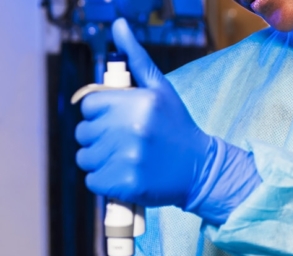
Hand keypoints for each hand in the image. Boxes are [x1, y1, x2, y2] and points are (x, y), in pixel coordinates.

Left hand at [75, 18, 211, 207]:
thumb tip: (119, 26)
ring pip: (85, 158)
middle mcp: (132, 130)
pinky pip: (93, 181)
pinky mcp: (126, 184)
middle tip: (125, 143)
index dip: (100, 114)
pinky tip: (125, 175)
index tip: (119, 123)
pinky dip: (104, 182)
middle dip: (99, 138)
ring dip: (100, 161)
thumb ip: (137, 60)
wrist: (200, 169)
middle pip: (83, 132)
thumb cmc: (177, 128)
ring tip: (125, 160)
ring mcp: (129, 159)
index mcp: (137, 103)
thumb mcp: (161, 90)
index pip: (89, 105)